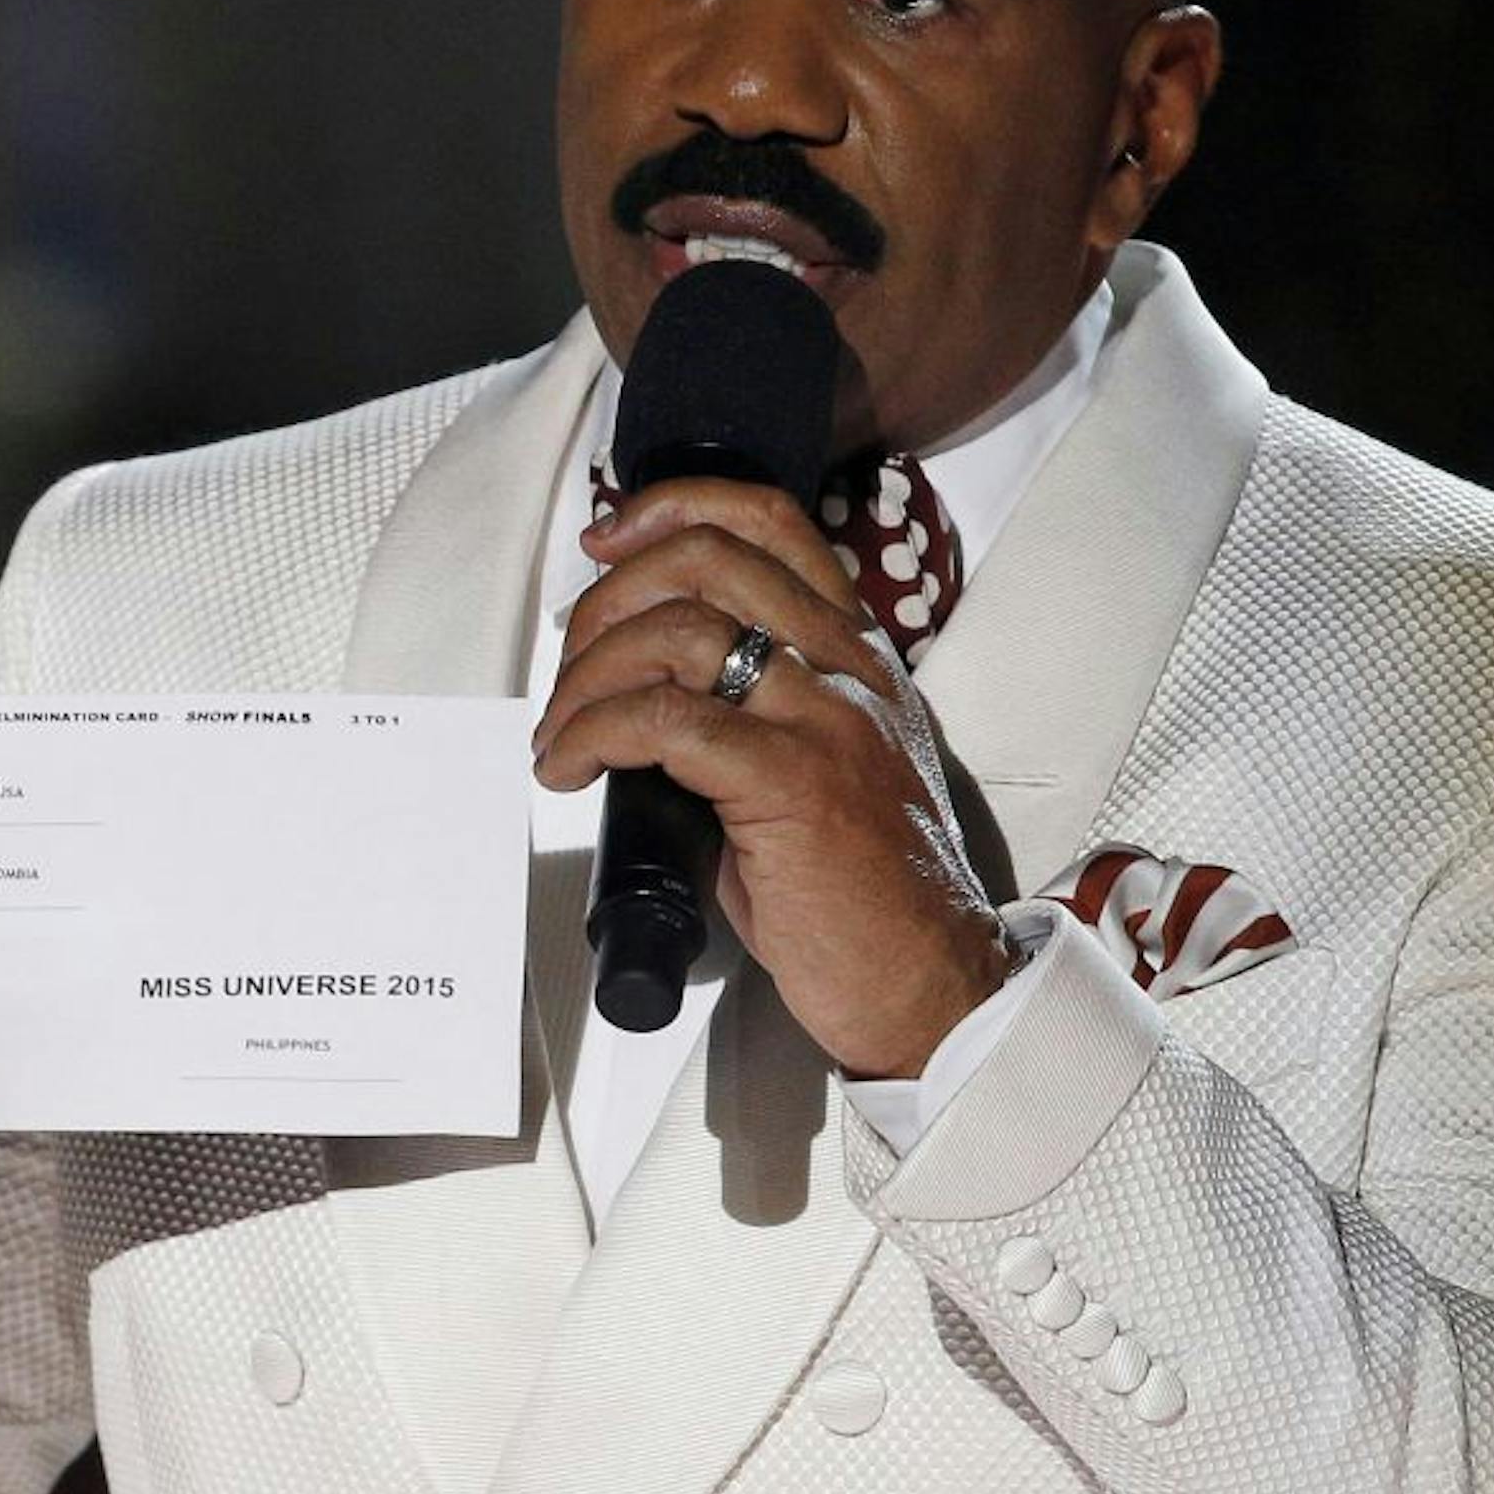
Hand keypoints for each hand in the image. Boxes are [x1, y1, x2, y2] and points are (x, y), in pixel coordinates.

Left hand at [532, 477, 1010, 1078]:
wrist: (932, 984)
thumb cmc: (865, 896)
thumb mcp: (822, 769)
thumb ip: (756, 711)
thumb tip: (645, 690)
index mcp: (857, 656)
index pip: (768, 520)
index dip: (670, 509)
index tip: (607, 546)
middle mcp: (847, 669)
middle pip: (705, 558)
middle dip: (604, 603)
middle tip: (569, 674)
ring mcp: (825, 720)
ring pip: (678, 630)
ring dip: (586, 677)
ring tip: (561, 734)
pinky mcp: (793, 783)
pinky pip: (664, 722)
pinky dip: (593, 734)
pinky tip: (569, 770)